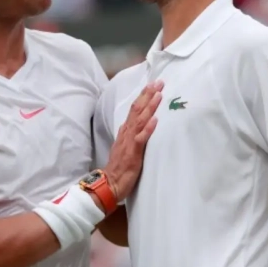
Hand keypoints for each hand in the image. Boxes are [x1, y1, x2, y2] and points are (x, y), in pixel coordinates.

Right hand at [103, 81, 162, 201]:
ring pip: (140, 120)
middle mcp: (126, 133)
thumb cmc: (118, 168)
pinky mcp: (133, 153)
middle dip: (148, 95)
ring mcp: (129, 142)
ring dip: (150, 107)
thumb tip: (132, 125)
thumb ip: (129, 135)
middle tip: (159, 82)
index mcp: (125, 131)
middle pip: (137, 110)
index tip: (153, 85)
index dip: (144, 97)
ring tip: (159, 94)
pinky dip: (147, 128)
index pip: (134, 110)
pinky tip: (154, 120)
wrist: (108, 184)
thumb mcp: (124, 147)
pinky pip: (140, 138)